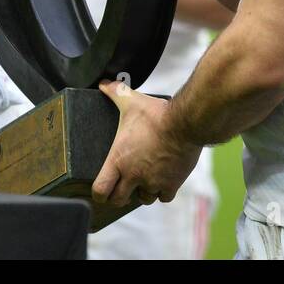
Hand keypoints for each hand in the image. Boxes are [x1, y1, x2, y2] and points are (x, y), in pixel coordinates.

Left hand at [91, 79, 200, 207]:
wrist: (186, 123)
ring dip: (142, 192)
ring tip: (144, 180)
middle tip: (122, 187)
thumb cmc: (156, 114)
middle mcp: (134, 175)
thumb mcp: (131, 101)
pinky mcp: (172, 184)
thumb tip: (103, 83)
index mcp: (119, 160)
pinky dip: (162, 191)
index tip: (101, 191)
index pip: (100, 190)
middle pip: (119, 199)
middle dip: (119, 195)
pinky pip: (163, 197)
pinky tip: (162, 180)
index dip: (98, 193)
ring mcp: (154, 182)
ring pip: (143, 198)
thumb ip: (115, 92)